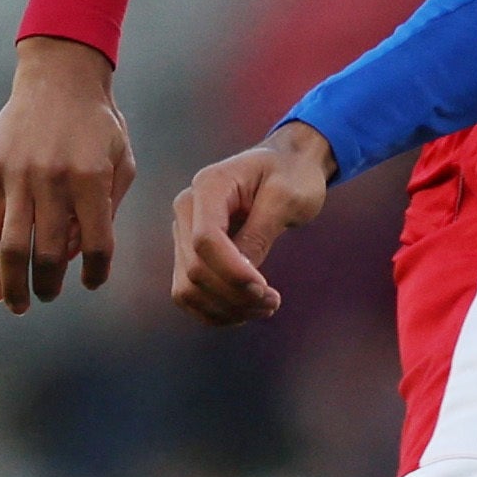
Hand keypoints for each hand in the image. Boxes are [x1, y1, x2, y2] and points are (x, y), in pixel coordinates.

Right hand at [0, 37, 136, 312]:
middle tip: (51, 296)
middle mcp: (52, 180)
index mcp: (89, 178)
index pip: (96, 243)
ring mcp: (18, 177)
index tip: (92, 282)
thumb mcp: (120, 160)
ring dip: (15, 283)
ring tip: (19, 305)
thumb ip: (106, 209)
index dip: (96, 271)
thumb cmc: (98, 123)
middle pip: (49, 251)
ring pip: (13, 246)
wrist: (59, 77)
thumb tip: (76, 254)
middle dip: (50, 283)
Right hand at [168, 127, 333, 325]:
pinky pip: (190, 293)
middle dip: (235, 295)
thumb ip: (261, 232)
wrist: (286, 165)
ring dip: (226, 309)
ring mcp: (184, 231)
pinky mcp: (190, 252)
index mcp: (209, 185)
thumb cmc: (292, 175)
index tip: (266, 289)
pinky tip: (247, 310)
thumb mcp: (287, 197)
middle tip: (274, 301)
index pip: (205, 239)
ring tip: (266, 307)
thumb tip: (242, 274)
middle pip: (195, 269)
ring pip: (188, 288)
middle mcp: (187, 208)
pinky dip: (216, 310)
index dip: (232, 272)